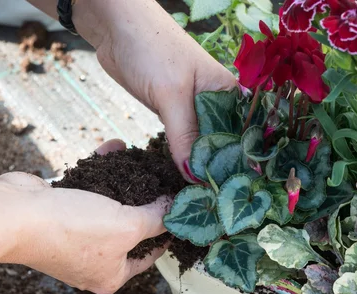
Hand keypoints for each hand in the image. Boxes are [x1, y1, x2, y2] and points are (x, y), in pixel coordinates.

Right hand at [0, 139, 170, 293]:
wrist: (12, 214)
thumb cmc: (72, 228)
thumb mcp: (127, 226)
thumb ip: (156, 218)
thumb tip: (175, 208)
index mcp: (110, 275)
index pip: (149, 255)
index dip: (167, 232)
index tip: (180, 209)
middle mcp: (92, 261)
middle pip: (129, 230)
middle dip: (145, 201)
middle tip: (163, 180)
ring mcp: (73, 237)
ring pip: (108, 207)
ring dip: (125, 181)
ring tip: (143, 160)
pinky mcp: (59, 213)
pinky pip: (89, 190)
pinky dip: (101, 171)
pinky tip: (114, 148)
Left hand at [74, 0, 235, 180]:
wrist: (115, 27)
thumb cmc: (151, 49)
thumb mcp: (171, 95)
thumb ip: (185, 136)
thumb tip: (196, 176)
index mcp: (227, 93)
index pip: (241, 136)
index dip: (238, 164)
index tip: (231, 193)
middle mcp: (216, 102)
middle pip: (222, 144)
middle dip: (217, 169)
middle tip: (214, 202)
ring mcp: (193, 108)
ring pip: (201, 143)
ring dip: (198, 164)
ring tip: (199, 197)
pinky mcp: (172, 112)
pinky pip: (182, 139)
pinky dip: (181, 155)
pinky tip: (181, 176)